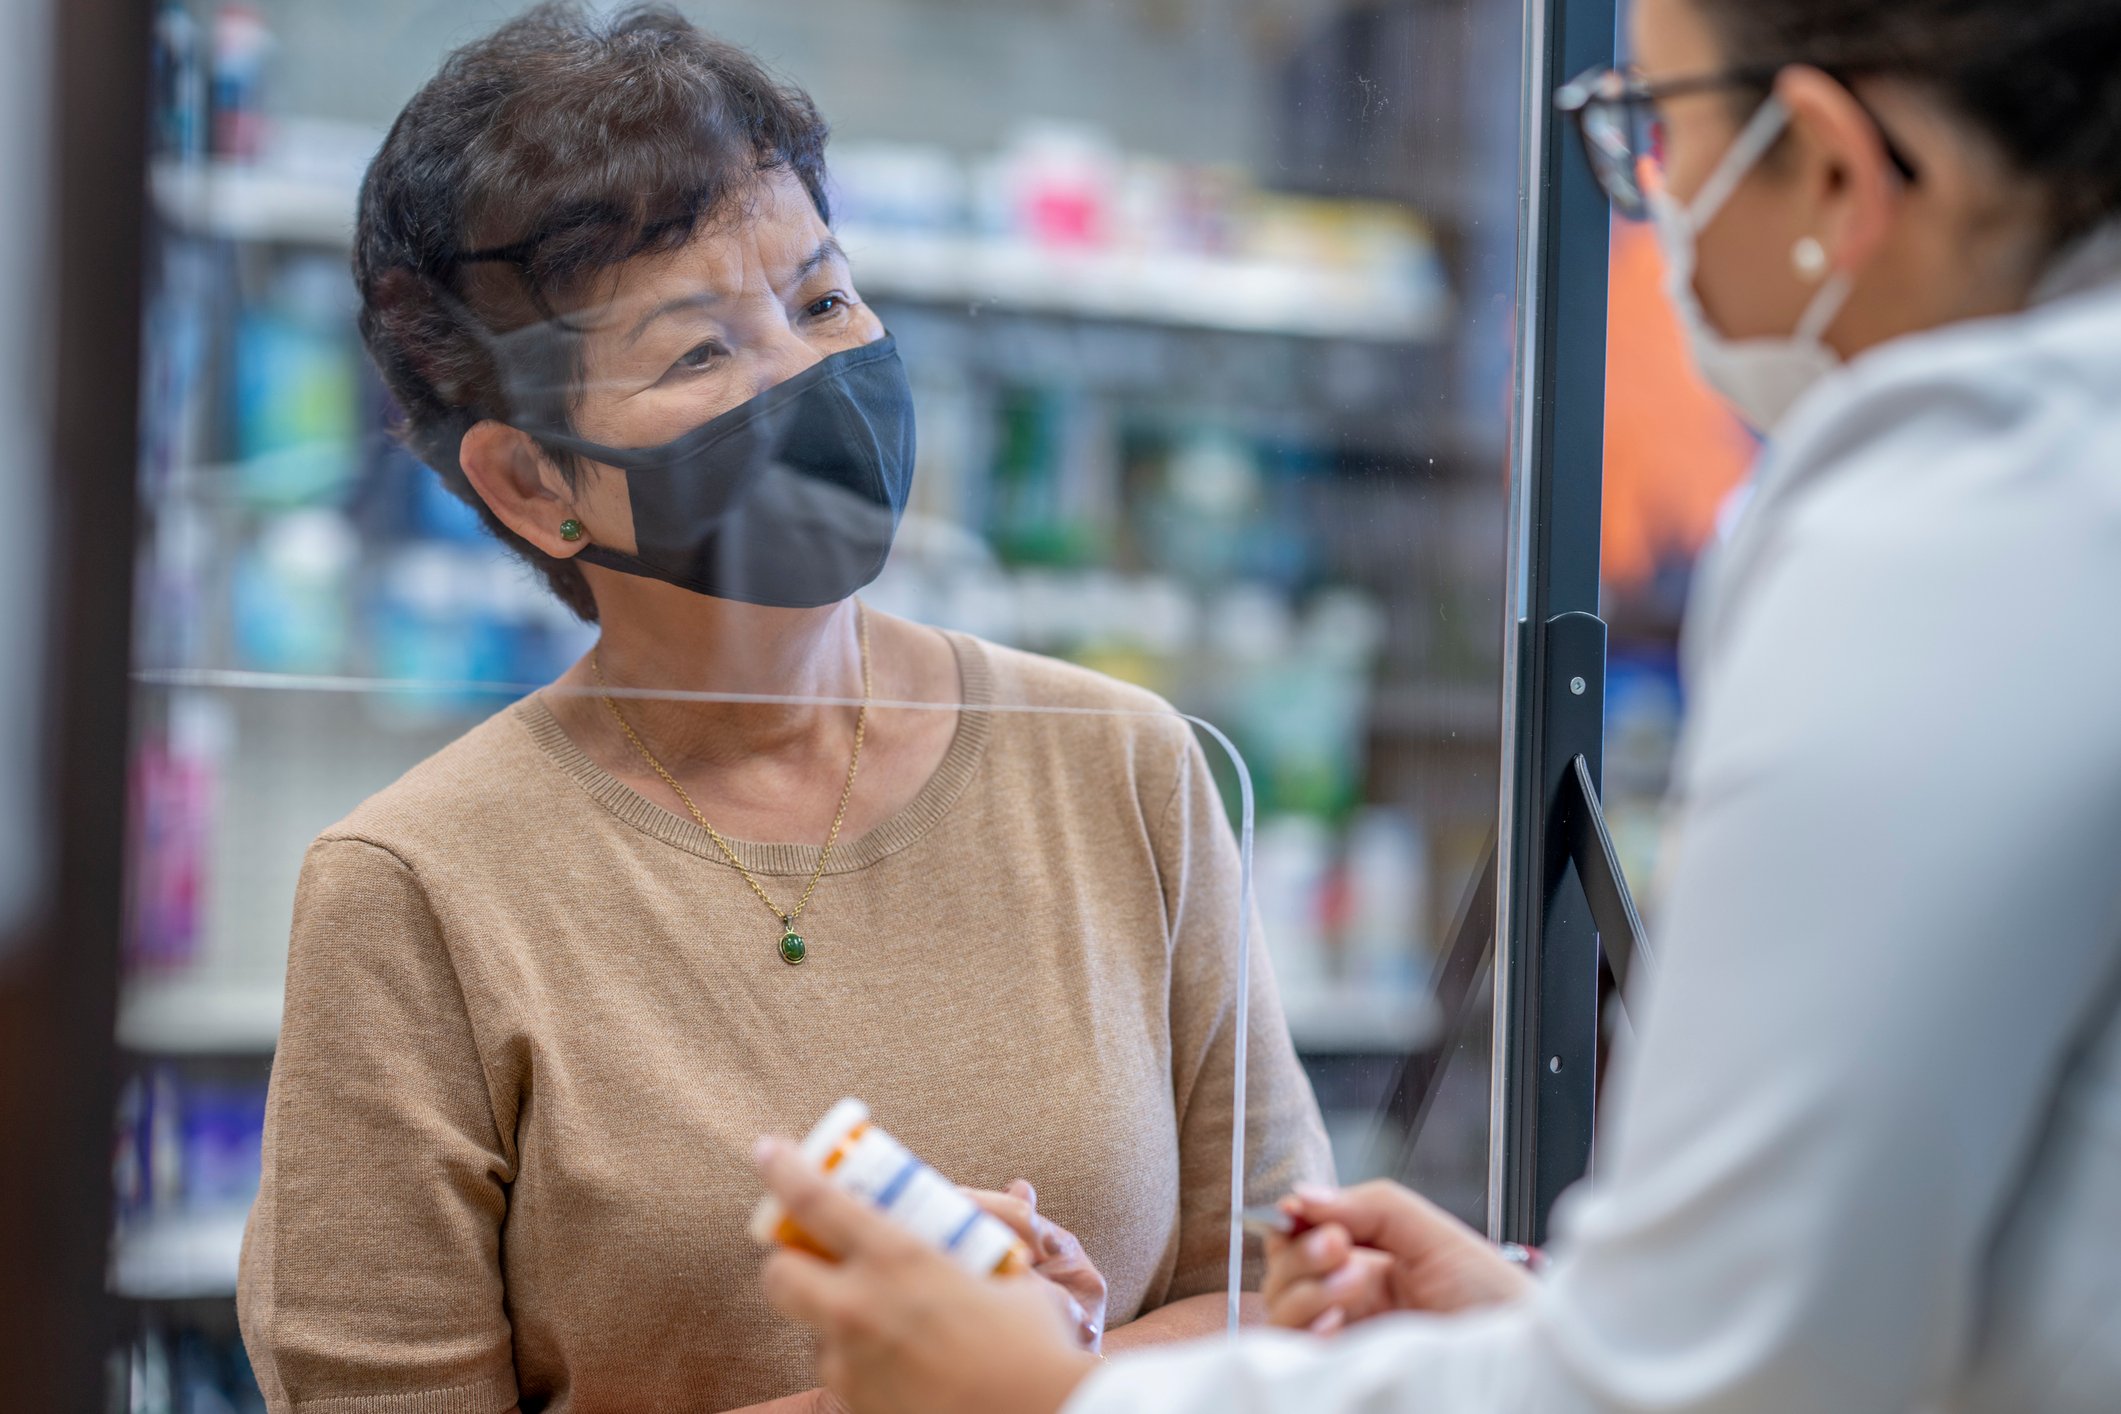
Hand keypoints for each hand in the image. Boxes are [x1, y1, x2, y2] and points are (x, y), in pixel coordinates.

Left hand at [755, 1137, 1099, 1413]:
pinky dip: (863, 1361)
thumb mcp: (1007, 1277)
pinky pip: (844, 1373)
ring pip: (816, 1331)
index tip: (769, 1150)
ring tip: (892, 1322)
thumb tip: (982, 1224)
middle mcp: (859, 1310)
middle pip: (778, 1275)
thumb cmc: (1034, 1347)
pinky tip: (906, 1362)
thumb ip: (976, 1248)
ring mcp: (851, 1365)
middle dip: (787, 1261)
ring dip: (838, 1319)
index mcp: (896, 1260)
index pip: (815, 1201)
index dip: (783, 1169)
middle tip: (815, 1255)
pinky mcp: (856, 1407)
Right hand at [1262, 1181, 1532, 1334]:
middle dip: (1301, 1252)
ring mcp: (1345, 1338)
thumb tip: (1301, 1195)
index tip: (1303, 1212)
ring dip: (1305, 1288)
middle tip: (1340, 1247)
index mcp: (1366, 1262)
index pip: (1299, 1236)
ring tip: (1354, 1280)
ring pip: (1280, 1310)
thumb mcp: (1434, 1235)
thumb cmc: (1495, 1299)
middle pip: (1281, 1271)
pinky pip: (1295, 1351)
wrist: (1527, 1352)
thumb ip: (1371, 1206)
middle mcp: (1348, 1301)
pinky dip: (1304, 1329)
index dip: (1293, 1222)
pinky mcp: (1344, 1368)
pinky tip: (1335, 1320)